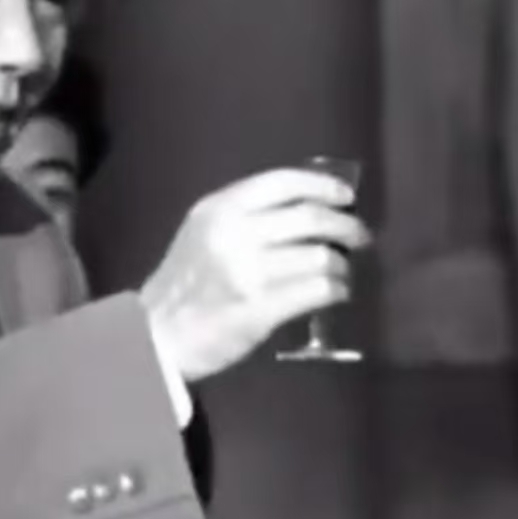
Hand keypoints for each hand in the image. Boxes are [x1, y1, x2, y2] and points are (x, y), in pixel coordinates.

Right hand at [140, 167, 371, 380]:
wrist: (157, 335)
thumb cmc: (185, 283)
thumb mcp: (203, 231)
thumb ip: (244, 214)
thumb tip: (308, 207)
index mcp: (219, 208)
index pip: (284, 183)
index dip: (323, 186)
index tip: (346, 197)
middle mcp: (234, 234)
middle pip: (310, 217)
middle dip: (346, 226)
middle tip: (360, 237)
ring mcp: (248, 272)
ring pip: (320, 256)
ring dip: (343, 264)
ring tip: (345, 271)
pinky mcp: (260, 308)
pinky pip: (317, 290)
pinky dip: (337, 290)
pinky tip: (338, 293)